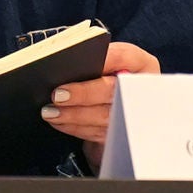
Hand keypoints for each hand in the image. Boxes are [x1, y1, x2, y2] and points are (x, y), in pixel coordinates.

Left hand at [43, 43, 158, 145]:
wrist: (121, 109)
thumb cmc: (108, 78)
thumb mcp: (107, 63)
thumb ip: (96, 60)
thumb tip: (66, 63)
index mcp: (142, 64)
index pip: (124, 56)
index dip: (103, 60)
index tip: (76, 62)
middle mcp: (143, 89)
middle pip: (113, 91)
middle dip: (83, 94)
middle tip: (57, 95)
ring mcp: (135, 116)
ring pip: (103, 117)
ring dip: (73, 115)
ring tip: (50, 111)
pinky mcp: (121, 136)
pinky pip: (97, 133)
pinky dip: (74, 128)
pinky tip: (58, 121)